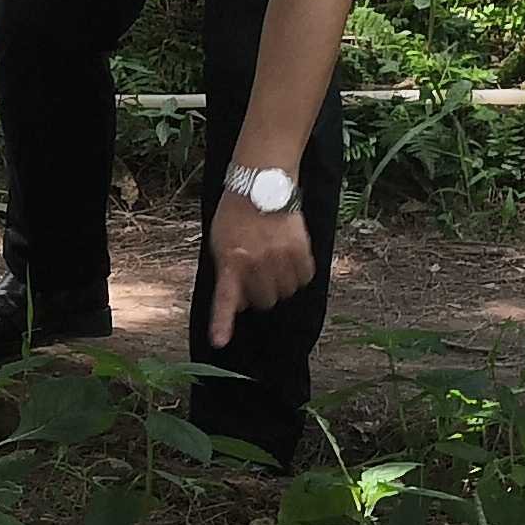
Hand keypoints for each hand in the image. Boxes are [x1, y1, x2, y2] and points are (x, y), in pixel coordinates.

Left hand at [204, 192, 314, 350]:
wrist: (261, 182)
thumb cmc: (235, 215)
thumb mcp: (220, 243)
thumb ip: (228, 274)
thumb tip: (238, 306)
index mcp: (231, 260)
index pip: (225, 298)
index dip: (222, 323)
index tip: (219, 343)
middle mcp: (256, 262)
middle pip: (264, 302)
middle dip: (260, 294)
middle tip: (257, 274)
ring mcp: (280, 256)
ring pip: (286, 292)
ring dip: (280, 283)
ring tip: (273, 262)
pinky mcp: (301, 249)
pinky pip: (305, 278)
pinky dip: (299, 273)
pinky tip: (289, 257)